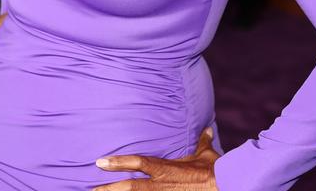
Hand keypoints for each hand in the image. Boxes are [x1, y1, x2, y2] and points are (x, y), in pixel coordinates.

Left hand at [93, 126, 219, 189]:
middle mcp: (161, 184)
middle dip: (109, 188)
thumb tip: (207, 130)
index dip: (118, 162)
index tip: (100, 161)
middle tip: (91, 189)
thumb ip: (202, 141)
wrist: (224, 185)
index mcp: (166, 168)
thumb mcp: (205, 154)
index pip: (138, 162)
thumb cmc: (213, 170)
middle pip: (130, 187)